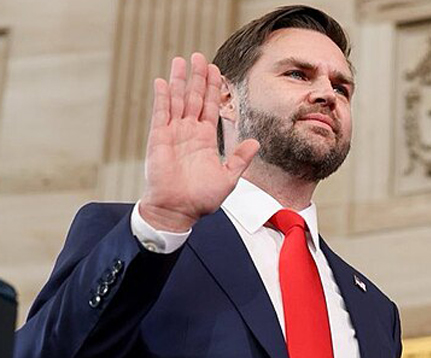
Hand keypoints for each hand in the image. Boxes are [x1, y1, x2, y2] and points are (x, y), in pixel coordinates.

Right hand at [139, 53, 258, 231]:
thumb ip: (239, 158)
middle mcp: (189, 132)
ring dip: (179, 81)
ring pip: (177, 100)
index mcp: (205, 140)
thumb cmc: (201, 198)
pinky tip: (163, 81)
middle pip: (194, 98)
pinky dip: (162, 97)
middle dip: (198, 78)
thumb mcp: (228, 178)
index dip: (214, 89)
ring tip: (181, 60)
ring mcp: (173, 133)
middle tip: (199, 56)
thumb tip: (255, 142)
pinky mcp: (159, 139)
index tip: (215, 70)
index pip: (211, 107)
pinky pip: (160, 114)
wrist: (178, 211)